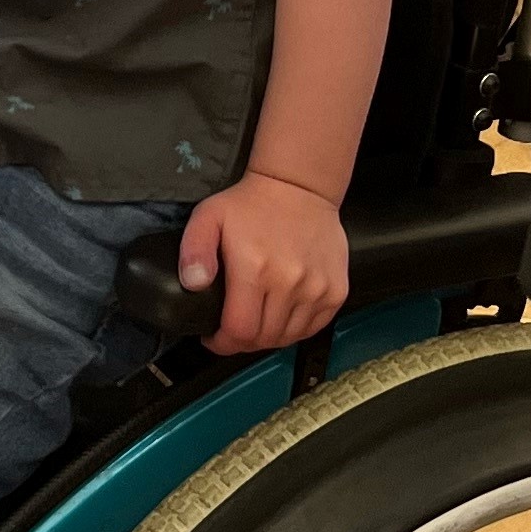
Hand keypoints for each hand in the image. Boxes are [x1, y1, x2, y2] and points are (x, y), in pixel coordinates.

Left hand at [176, 169, 348, 356]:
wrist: (300, 188)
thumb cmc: (250, 205)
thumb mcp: (209, 218)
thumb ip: (194, 252)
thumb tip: (193, 284)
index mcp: (255, 269)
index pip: (240, 331)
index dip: (223, 343)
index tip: (214, 337)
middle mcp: (290, 283)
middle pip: (264, 339)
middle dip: (243, 341)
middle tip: (233, 328)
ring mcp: (317, 289)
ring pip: (289, 337)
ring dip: (269, 337)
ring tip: (256, 322)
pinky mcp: (337, 291)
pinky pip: (313, 327)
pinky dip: (295, 330)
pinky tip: (281, 316)